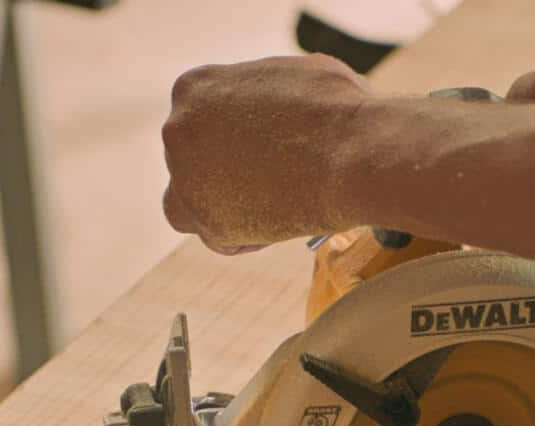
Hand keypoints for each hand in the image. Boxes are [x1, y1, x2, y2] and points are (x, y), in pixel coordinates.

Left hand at [161, 55, 371, 253]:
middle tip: (264, 185)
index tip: (261, 152)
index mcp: (195, 88)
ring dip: (223, 208)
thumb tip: (280, 112)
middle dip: (224, 174)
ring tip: (270, 210)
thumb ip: (267, 97)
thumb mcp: (296, 77)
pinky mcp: (203, 220)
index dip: (233, 138)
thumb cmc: (339, 111)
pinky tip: (276, 229)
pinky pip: (215, 238)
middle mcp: (179, 128)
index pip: (202, 119)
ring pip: (191, 201)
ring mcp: (185, 176)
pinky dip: (240, 240)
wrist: (356, 154)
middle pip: (192, 160)